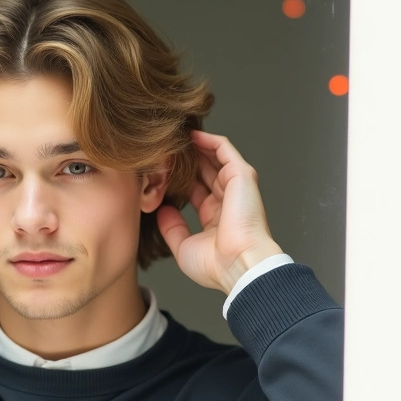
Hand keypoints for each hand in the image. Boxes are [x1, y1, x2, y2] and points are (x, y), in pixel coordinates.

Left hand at [156, 131, 283, 293]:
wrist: (239, 264)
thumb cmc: (216, 264)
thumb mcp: (183, 247)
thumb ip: (172, 228)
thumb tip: (162, 210)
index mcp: (215, 218)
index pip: (195, 191)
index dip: (178, 180)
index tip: (158, 172)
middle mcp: (227, 201)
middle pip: (203, 172)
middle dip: (184, 161)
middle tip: (163, 150)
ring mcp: (236, 186)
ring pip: (213, 157)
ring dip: (194, 147)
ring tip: (173, 138)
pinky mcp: (241, 175)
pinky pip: (224, 149)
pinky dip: (208, 140)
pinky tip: (190, 135)